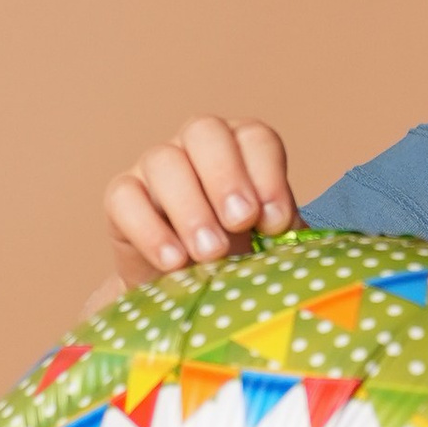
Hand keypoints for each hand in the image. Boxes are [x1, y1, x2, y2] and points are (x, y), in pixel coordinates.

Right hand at [104, 117, 297, 282]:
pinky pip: (126, 198)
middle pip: (206, 132)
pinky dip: (150, 230)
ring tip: (211, 254)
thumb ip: (284, 238)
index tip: (275, 223)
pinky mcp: (122, 198)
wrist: (184, 294)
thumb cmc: (235, 261)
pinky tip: (174, 262)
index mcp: (240, 150)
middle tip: (241, 223)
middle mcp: (195, 147)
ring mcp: (154, 168)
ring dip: (191, 208)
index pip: (255, 138)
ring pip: (164, 161)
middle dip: (227, 178)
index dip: (268, 176)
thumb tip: (305, 246)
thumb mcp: (267, 248)